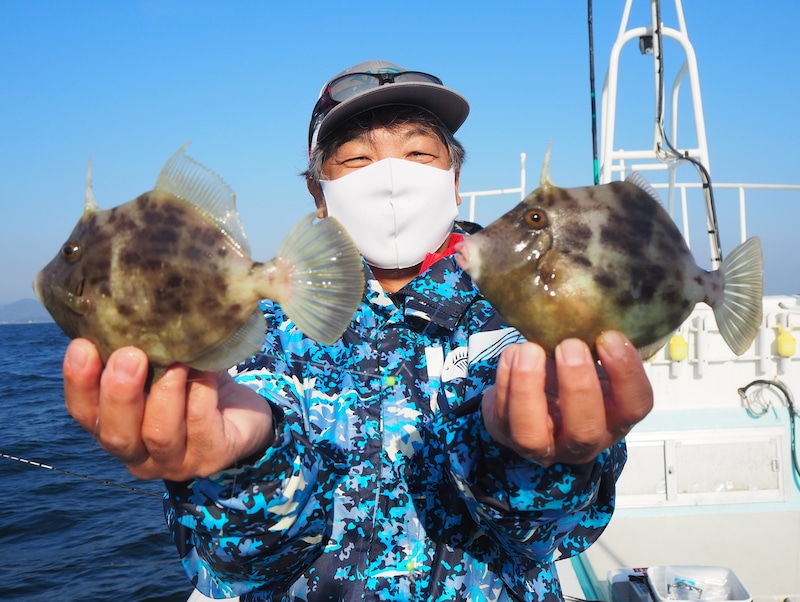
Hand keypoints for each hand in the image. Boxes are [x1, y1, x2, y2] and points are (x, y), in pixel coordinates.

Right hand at [63, 339, 274, 480]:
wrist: (246, 415)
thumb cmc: (193, 386)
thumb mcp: (163, 368)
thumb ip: (142, 353)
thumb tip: (126, 305)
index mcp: (116, 430)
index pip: (84, 414)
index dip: (79, 384)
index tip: (83, 346)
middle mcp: (140, 454)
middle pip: (115, 435)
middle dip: (120, 394)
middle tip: (130, 355)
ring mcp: (177, 462)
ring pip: (160, 434)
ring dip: (165, 393)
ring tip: (176, 361)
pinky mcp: (213, 456)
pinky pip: (201, 424)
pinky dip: (201, 393)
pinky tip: (205, 368)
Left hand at [482, 331, 652, 465]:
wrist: (526, 400)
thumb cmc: (566, 377)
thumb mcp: (590, 364)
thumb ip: (595, 347)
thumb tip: (593, 309)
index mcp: (614, 418)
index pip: (635, 406)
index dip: (627, 374)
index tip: (609, 337)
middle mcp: (583, 441)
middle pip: (585, 430)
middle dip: (577, 386)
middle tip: (570, 345)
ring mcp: (543, 446)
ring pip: (533, 435)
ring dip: (529, 387)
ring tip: (529, 349)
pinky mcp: (508, 437)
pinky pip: (504, 415)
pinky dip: (506, 379)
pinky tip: (513, 353)